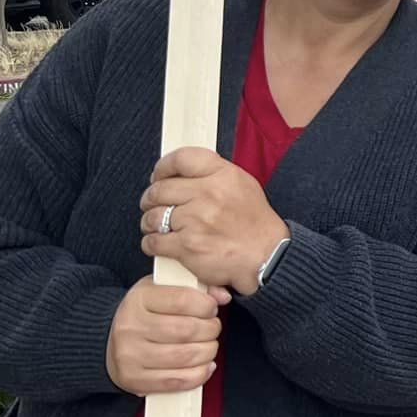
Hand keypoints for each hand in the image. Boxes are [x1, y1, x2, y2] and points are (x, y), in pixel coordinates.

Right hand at [106, 278, 228, 395]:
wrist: (109, 340)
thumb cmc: (146, 312)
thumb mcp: (164, 290)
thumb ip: (196, 288)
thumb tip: (223, 297)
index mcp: (140, 299)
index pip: (183, 300)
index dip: (206, 305)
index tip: (212, 308)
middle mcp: (130, 327)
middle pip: (187, 330)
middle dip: (211, 330)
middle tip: (213, 328)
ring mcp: (130, 355)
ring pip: (184, 356)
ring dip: (208, 352)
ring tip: (209, 346)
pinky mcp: (133, 379)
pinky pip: (175, 381)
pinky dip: (198, 375)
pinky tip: (205, 366)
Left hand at [140, 147, 289, 294]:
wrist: (267, 257)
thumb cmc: (253, 223)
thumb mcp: (243, 186)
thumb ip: (213, 174)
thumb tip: (179, 172)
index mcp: (224, 175)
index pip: (182, 158)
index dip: (163, 167)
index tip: (158, 176)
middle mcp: (210, 194)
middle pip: (159, 189)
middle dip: (150, 199)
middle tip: (153, 205)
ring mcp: (197, 220)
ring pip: (151, 217)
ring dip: (150, 223)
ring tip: (159, 227)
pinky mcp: (187, 246)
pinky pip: (152, 241)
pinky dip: (152, 244)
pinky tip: (162, 244)